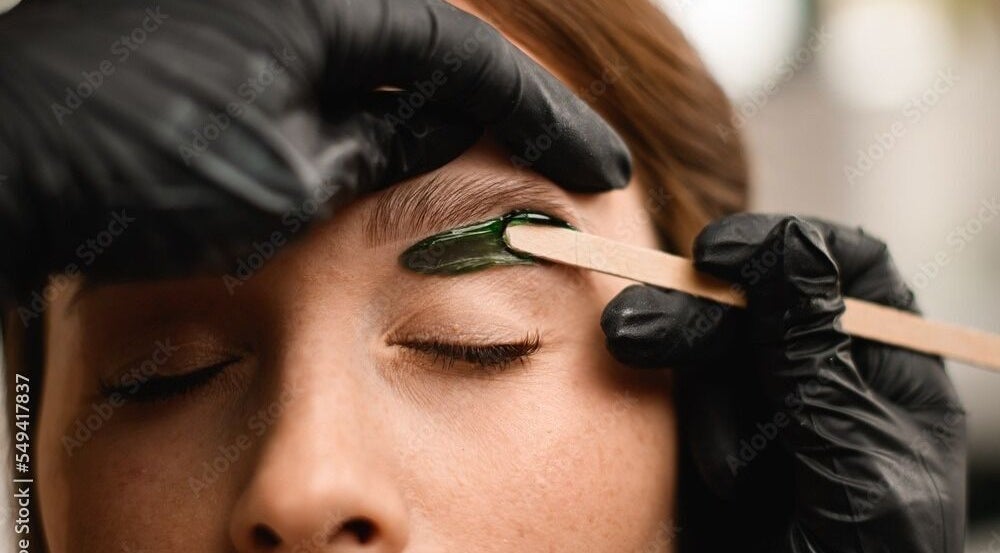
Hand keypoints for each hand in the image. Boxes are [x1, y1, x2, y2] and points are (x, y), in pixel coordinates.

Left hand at [0, 0, 629, 300]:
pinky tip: (395, 144)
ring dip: (433, 104)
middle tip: (562, 156)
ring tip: (492, 164)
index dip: (544, 117)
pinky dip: (369, 101)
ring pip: (378, 51)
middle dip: (500, 104)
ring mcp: (256, 6)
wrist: (6, 164)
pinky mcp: (226, 29)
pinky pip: (325, 57)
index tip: (599, 163)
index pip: (465, 56)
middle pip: (428, 40)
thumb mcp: (294, 183)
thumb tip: (452, 121)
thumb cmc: (134, 172)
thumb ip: (388, 147)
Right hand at [601, 214, 965, 551]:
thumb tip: (793, 249)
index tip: (722, 253)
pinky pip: (680, 400)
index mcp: (887, 377)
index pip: (850, 272)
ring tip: (666, 395)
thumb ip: (816, 357)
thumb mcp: (852, 461)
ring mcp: (762, 412)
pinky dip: (677, 415)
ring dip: (680, 362)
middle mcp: (823, 381)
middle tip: (631, 324)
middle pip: (760, 304)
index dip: (789, 246)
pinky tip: (714, 479)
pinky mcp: (709, 442)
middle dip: (697, 310)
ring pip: (708, 347)